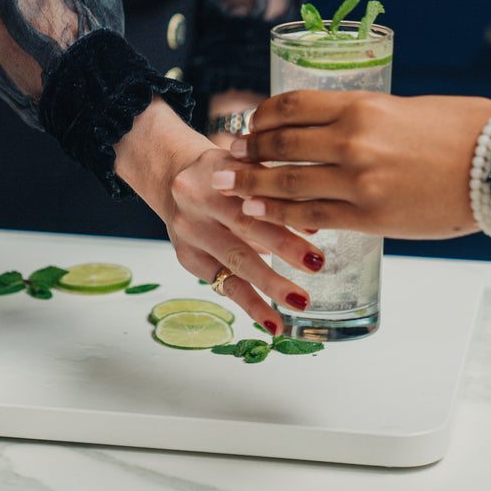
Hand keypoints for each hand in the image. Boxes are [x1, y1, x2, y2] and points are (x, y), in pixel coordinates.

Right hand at [114, 98, 324, 334]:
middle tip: (316, 263)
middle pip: (243, 223)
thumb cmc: (225, 173)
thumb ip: (276, 187)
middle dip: (283, 244)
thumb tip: (315, 221)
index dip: (285, 206)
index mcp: (215, 167)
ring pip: (234, 258)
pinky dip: (252, 305)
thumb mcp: (247, 167)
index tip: (317, 226)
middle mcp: (196, 198)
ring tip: (300, 300)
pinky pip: (225, 285)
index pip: (253, 188)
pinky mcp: (189, 259)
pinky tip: (274, 323)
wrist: (173, 179)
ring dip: (270, 282)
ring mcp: (190, 231)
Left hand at [213, 91, 490, 239]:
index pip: (292, 106)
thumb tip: (342, 128)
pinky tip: (257, 212)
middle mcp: (352, 140)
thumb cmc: (469, 131)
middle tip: (227, 155)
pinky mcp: (369, 217)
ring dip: (250, 184)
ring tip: (226, 185)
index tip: (250, 124)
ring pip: (287, 182)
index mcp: (363, 105)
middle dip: (247, 150)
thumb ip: (371, 118)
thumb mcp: (410, 108)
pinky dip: (279, 214)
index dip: (262, 116)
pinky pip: (312, 215)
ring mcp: (358, 181)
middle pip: (280, 144)